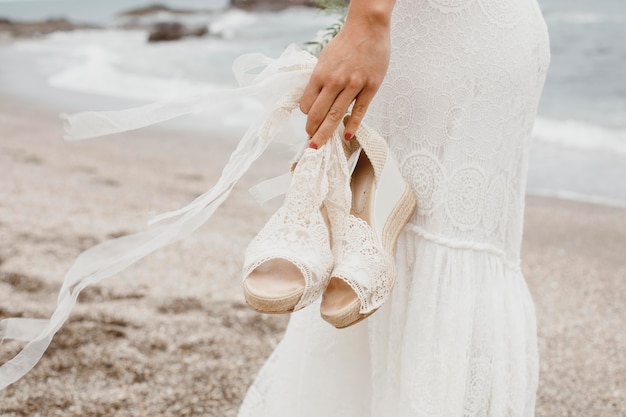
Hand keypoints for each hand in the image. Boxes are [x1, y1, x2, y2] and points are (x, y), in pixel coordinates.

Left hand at [300, 7, 391, 148]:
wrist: (368, 28)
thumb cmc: (346, 42)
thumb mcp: (325, 59)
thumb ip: (320, 79)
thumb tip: (316, 99)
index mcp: (320, 73)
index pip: (307, 103)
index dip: (306, 114)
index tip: (308, 120)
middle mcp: (335, 80)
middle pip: (319, 113)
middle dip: (312, 130)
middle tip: (310, 143)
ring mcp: (353, 85)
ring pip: (336, 115)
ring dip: (326, 133)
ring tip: (319, 145)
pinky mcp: (370, 87)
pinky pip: (359, 111)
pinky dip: (352, 125)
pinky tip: (347, 136)